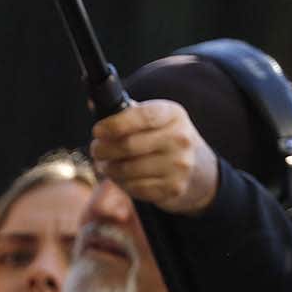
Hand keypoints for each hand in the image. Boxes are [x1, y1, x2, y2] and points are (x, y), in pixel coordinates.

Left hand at [89, 99, 219, 216]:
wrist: (197, 167)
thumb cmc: (162, 137)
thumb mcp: (154, 117)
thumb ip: (126, 111)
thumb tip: (94, 103)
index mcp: (173, 115)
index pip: (142, 116)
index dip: (115, 124)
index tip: (97, 131)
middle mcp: (180, 138)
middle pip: (128, 145)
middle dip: (103, 149)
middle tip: (96, 150)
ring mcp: (179, 165)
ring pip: (127, 170)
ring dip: (108, 168)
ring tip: (105, 164)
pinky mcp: (173, 188)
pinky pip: (134, 188)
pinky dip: (121, 183)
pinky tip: (121, 177)